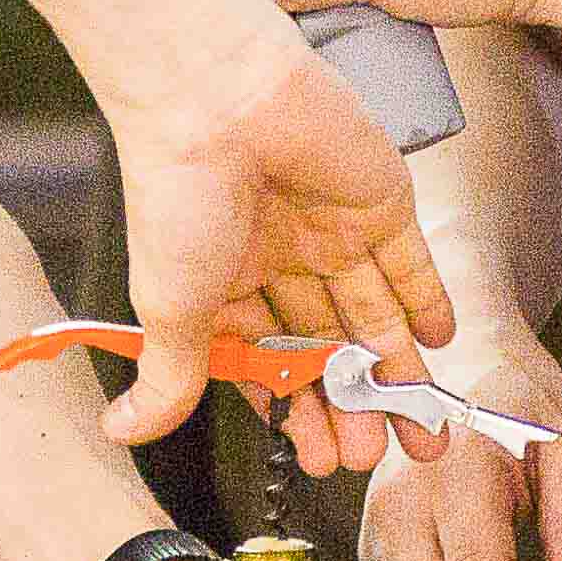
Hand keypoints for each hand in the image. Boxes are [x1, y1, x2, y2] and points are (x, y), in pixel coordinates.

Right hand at [94, 14, 451, 452]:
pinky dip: (427, 302)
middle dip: (354, 408)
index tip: (324, 463)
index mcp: (226, 287)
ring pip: (373, 319)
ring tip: (425, 433)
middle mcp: (280, 262)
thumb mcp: (171, 307)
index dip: (299, 415)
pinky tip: (441, 344)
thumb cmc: (177, 194)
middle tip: (379, 459)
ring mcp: (331, 231)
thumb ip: (168, 378)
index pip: (272, 367)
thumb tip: (121, 433)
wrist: (217, 96)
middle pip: (328, 350)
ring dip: (399, 375)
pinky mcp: (379, 200)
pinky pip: (410, 262)